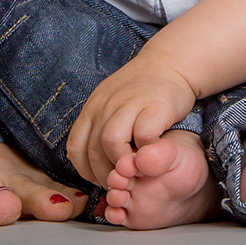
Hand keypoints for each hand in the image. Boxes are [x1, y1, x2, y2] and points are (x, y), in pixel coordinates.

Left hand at [65, 52, 198, 186]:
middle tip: (119, 182)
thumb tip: (90, 165)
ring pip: (112, 141)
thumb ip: (99, 128)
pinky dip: (145, 152)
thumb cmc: (141, 91)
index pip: (75, 146)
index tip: (99, 179)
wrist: (170, 62)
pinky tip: (151, 155)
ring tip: (133, 172)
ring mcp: (130, 102)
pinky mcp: (155, 105)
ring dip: (122, 164)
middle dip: (104, 174)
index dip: (85, 170)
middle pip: (93, 149)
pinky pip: (143, 136)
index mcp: (93, 106)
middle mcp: (106, 103)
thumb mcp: (111, 104)